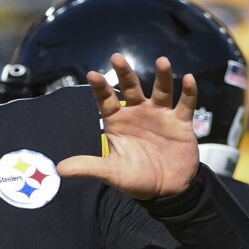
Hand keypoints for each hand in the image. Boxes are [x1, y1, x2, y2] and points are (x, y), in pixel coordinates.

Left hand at [56, 54, 199, 200]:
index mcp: (118, 122)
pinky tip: (189, 78)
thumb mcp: (110, 173)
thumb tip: (59, 169)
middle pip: (131, 88)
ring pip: (161, 91)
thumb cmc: (136, 179)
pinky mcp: (180, 122)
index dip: (99, 88)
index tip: (92, 74)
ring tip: (162, 61)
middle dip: (125, 73)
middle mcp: (138, 113)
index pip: (106, 100)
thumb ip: (88, 166)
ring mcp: (160, 115)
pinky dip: (189, 92)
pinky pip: (185, 104)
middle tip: (117, 57)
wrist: (166, 190)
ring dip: (163, 76)